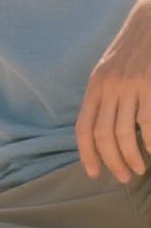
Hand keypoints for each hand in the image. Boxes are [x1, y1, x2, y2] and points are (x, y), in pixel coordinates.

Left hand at [76, 0, 150, 182]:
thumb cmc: (134, 50)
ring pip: (126, 133)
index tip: (94, 173)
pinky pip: (149, 122)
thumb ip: (105, 97)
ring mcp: (131, 86)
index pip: (83, 128)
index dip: (87, 154)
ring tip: (138, 169)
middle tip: (123, 177)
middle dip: (111, 161)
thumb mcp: (110, 71)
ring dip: (131, 157)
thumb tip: (103, 131)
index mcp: (95, 86)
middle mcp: (109, 87)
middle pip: (103, 135)